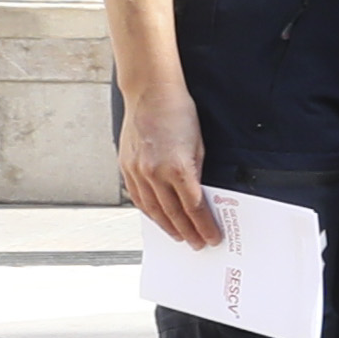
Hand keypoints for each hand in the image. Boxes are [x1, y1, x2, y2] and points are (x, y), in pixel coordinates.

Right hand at [120, 78, 210, 248]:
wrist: (149, 93)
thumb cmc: (179, 113)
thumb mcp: (198, 144)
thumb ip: (197, 172)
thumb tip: (199, 195)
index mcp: (178, 168)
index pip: (194, 208)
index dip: (204, 226)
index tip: (212, 237)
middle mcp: (154, 173)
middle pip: (174, 213)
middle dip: (188, 231)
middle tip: (197, 244)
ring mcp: (136, 171)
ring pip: (152, 209)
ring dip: (166, 226)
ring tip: (178, 236)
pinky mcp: (125, 166)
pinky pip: (136, 196)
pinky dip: (147, 211)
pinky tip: (155, 218)